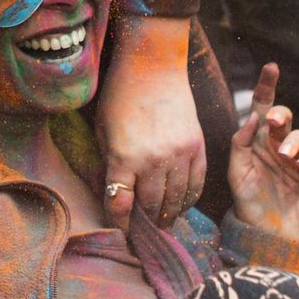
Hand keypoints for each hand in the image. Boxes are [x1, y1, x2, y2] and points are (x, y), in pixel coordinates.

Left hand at [94, 16, 203, 227]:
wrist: (154, 66)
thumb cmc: (120, 95)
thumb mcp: (101, 129)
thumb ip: (107, 162)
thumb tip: (111, 192)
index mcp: (124, 156)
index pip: (120, 203)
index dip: (119, 221)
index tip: (121, 230)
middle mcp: (154, 160)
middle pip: (150, 206)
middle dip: (145, 222)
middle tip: (143, 233)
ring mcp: (179, 155)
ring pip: (176, 200)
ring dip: (168, 215)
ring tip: (162, 223)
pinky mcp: (197, 147)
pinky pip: (196, 185)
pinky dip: (188, 199)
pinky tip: (180, 204)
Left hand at [227, 63, 298, 241]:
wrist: (268, 235)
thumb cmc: (249, 201)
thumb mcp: (237, 172)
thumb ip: (240, 144)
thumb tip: (253, 118)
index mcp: (257, 140)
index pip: (261, 108)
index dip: (267, 87)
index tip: (271, 67)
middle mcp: (279, 145)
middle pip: (283, 117)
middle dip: (279, 114)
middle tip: (272, 121)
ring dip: (292, 142)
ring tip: (283, 156)